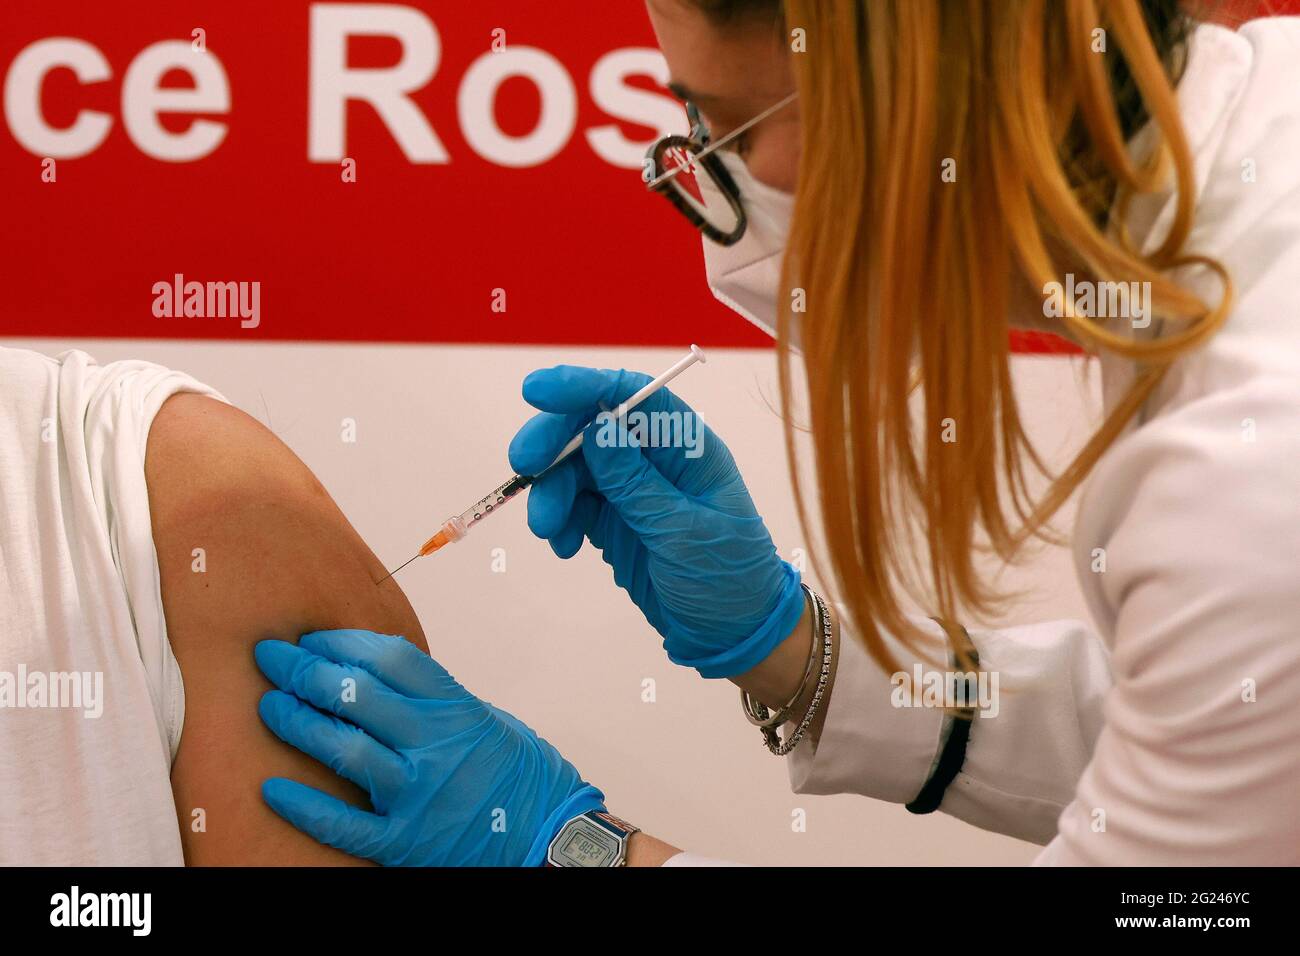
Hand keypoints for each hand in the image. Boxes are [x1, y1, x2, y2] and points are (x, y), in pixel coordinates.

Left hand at [254, 629, 603, 865]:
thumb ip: (436, 702)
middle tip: (272, 658)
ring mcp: (419, 794)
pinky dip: (305, 806)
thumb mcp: (487, 722)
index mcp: (457, 710)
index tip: (313, 637)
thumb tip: (377, 675)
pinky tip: (272, 788)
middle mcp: (436, 746)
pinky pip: (344, 823)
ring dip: (299, 723)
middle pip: (358, 695)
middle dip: (306, 670)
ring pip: (345, 749)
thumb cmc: (520, 776)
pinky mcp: (405, 842)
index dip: (344, 641)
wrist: (549, 837)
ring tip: (270, 705)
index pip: (392, 660)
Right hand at [509, 365, 803, 677]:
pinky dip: (560, 521)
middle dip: (554, 442)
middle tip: (522, 466)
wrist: (734, 638)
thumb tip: (597, 426)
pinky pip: (574, 506)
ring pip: (576, 469)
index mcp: (688, 448)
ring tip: (546, 530)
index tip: (537, 391)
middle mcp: (658, 460)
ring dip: (551, 492)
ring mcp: (634, 491)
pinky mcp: (616, 522)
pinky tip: (563, 547)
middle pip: (593, 428)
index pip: (635, 396)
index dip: (585, 386)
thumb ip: (636, 483)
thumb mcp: (682, 532)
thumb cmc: (728, 580)